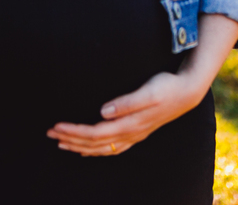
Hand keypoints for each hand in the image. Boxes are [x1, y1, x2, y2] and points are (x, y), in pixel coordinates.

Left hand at [46, 70, 208, 155]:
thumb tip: (103, 111)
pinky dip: (96, 150)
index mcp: (129, 124)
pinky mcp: (137, 132)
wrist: (187, 92)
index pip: (95, 133)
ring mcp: (134, 136)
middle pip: (94, 143)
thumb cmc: (166, 87)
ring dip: (79, 146)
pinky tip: (87, 150)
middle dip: (70, 139)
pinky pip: (112, 148)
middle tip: (49, 133)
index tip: (56, 126)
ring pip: (101, 148)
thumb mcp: (147, 91)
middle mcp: (130, 134)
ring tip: (60, 143)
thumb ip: (126, 102)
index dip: (74, 131)